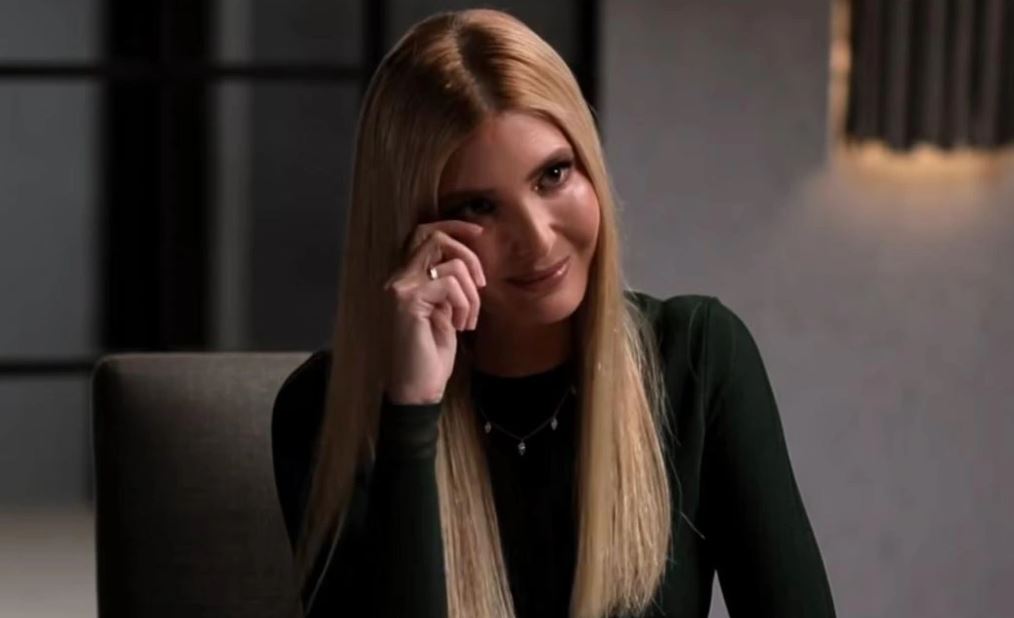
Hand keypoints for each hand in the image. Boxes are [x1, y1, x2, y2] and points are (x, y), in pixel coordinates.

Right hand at [382, 220, 486, 404]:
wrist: (417, 389)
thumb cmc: (432, 355)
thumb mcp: (446, 312)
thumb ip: (449, 285)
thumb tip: (469, 262)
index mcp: (406, 280)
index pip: (425, 234)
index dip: (453, 228)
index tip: (479, 234)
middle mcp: (398, 279)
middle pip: (433, 237)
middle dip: (468, 254)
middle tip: (480, 283)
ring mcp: (400, 288)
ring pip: (450, 263)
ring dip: (471, 293)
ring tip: (467, 319)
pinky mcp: (408, 300)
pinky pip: (450, 283)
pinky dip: (465, 303)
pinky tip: (460, 326)